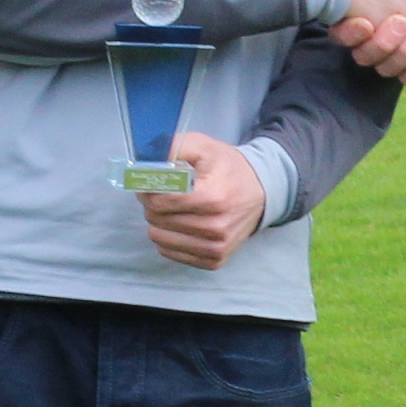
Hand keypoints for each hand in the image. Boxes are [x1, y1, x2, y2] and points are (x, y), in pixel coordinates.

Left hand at [141, 133, 266, 269]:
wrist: (261, 191)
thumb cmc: (227, 167)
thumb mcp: (203, 146)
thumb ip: (173, 147)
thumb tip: (144, 158)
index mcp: (211, 198)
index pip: (158, 202)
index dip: (148, 190)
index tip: (152, 183)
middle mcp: (215, 228)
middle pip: (156, 220)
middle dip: (153, 205)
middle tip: (164, 194)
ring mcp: (216, 247)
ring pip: (160, 239)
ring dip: (160, 223)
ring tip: (173, 209)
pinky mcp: (215, 260)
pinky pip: (172, 254)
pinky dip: (170, 239)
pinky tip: (180, 225)